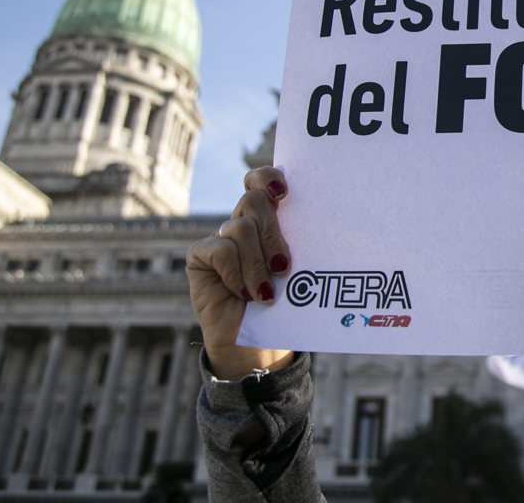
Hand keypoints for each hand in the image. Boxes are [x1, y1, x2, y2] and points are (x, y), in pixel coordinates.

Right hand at [186, 167, 294, 380]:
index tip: (284, 193)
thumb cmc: (287, 306)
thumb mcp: (300, 271)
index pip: (262, 180)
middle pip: (254, 201)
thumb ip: (300, 244)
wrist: (259, 346)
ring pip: (240, 228)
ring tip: (266, 292)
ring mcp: (221, 238)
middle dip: (272, 233)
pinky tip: (244, 293)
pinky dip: (236, 273)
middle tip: (284, 267)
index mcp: (270, 219)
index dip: (269, 178)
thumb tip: (323, 221)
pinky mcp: (200, 256)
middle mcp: (244, 223)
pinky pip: (220, 250)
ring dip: (256, 263)